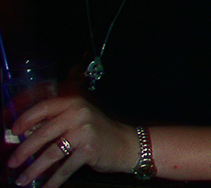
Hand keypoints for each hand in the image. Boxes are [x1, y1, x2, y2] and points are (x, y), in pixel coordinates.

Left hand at [8, 96, 138, 187]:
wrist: (127, 144)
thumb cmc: (99, 133)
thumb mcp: (79, 120)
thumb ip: (57, 122)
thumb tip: (26, 133)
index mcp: (74, 103)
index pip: (43, 107)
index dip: (25, 119)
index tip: (12, 131)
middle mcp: (79, 114)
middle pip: (43, 132)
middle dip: (24, 150)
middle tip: (12, 162)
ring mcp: (84, 131)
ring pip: (51, 152)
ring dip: (34, 169)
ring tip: (22, 179)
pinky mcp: (89, 149)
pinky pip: (65, 167)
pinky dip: (53, 180)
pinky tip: (45, 187)